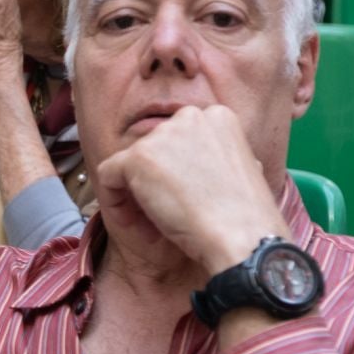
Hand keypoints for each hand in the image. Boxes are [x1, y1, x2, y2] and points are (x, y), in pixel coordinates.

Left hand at [92, 104, 286, 272]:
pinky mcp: (139, 157)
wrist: (242, 237)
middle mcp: (190, 116)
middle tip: (172, 212)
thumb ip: (214, 155)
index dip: (177, 172)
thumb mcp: (240, 169)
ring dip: (138, 194)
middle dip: (156, 180)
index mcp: (217, 117)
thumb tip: (195, 162)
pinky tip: (135, 222)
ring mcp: (163, 135)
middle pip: (153, 149)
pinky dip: (114, 200)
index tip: (188, 199)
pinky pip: (108, 175)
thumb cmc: (245, 215)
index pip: (177, 141)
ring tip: (161, 222)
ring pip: (130, 164)